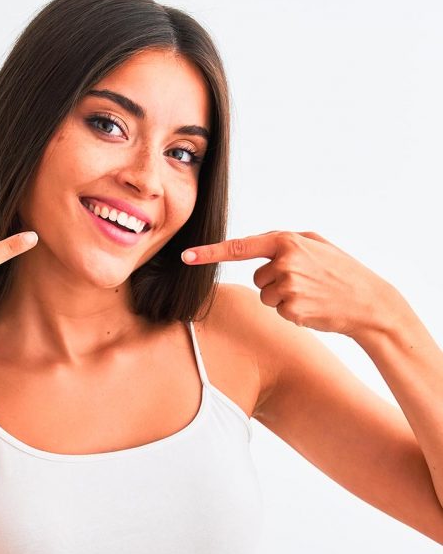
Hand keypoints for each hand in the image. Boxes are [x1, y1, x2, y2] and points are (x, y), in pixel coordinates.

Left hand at [181, 230, 391, 335]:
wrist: (367, 301)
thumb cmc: (340, 270)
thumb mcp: (316, 244)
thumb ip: (285, 242)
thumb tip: (256, 247)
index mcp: (287, 241)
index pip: (240, 247)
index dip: (210, 252)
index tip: (186, 256)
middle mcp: (284, 262)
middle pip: (257, 277)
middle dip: (275, 281)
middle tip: (306, 282)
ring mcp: (288, 287)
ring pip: (265, 296)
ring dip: (283, 298)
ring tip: (311, 293)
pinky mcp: (292, 309)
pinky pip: (279, 311)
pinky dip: (293, 311)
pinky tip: (313, 306)